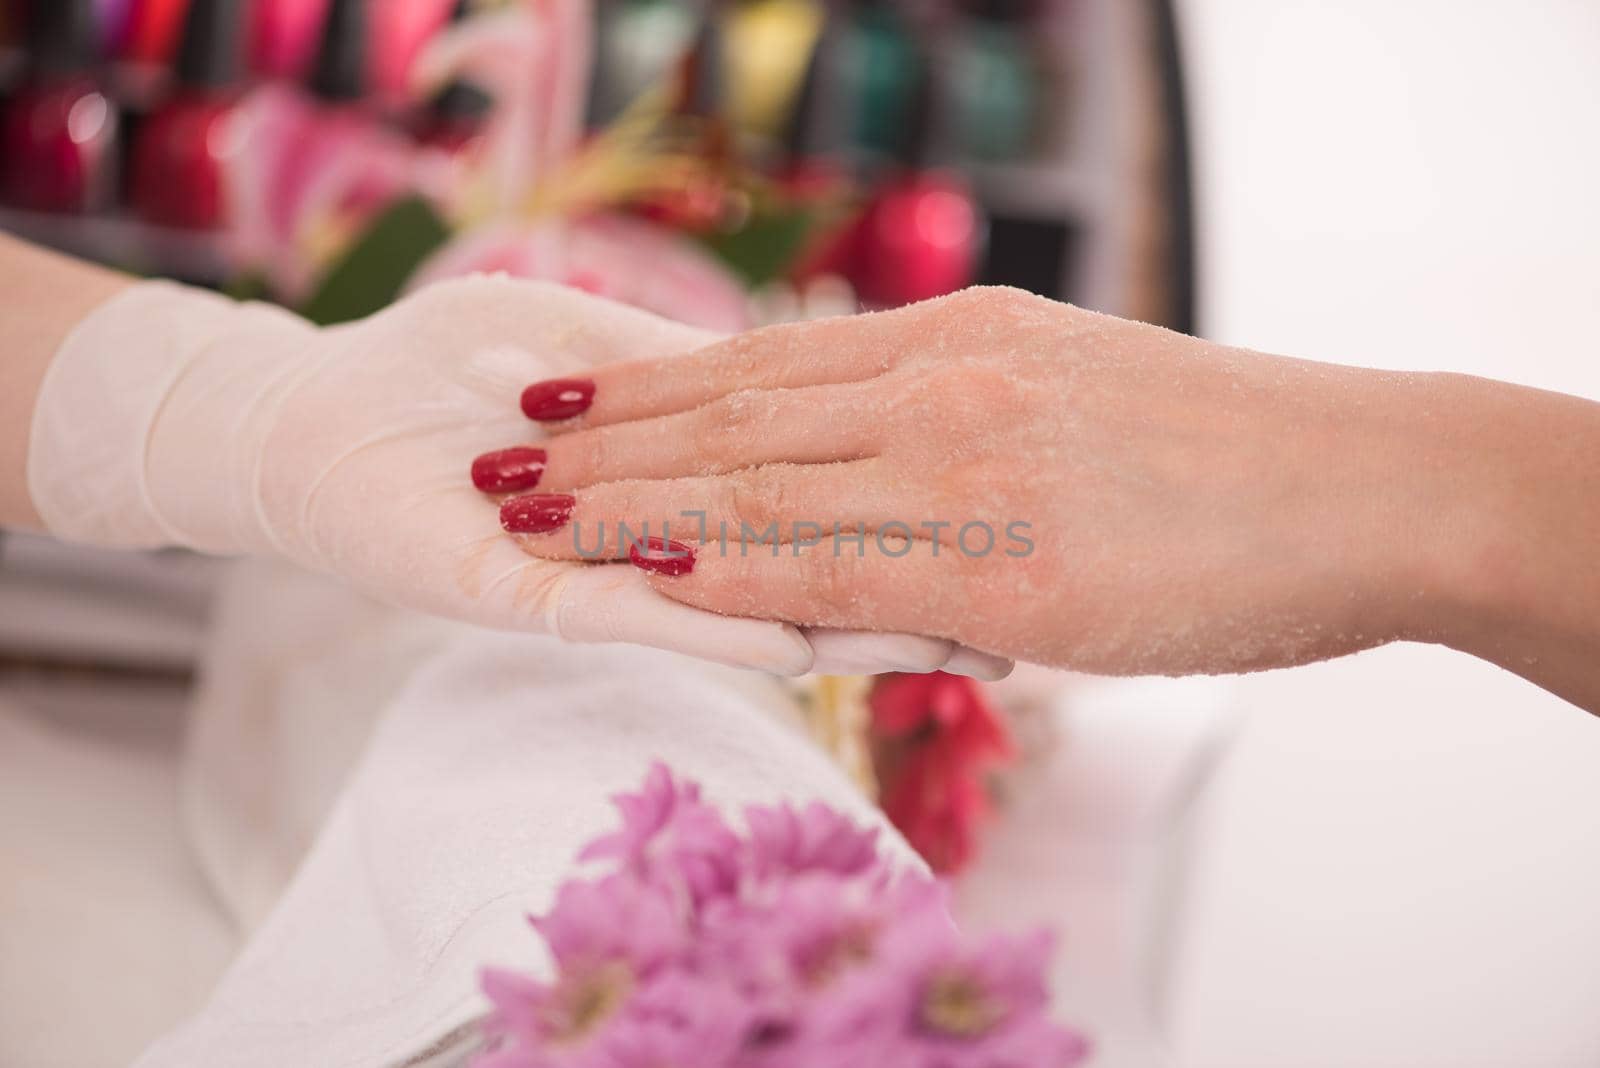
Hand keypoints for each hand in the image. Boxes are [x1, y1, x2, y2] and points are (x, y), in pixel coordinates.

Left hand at [26, 276, 1007, 676]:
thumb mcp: (596, 344)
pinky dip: (720, 630)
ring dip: (854, 635)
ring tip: (962, 653)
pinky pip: (638, 620)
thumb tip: (801, 378)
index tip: (1016, 517)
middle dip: (915, 593)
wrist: (312, 412)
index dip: (917, 506)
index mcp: (687, 477)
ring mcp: (607, 581)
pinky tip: (806, 650)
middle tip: (1026, 617)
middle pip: (812, 566)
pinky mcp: (536, 601)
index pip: (825, 491)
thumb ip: (689, 373)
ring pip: (747, 609)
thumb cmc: (447, 366)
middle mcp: (663, 546)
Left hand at [499, 286, 1588, 688]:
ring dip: (627, 502)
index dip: (652, 382)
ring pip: (755, 480)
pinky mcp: (1003, 565)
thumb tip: (910, 457)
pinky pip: (828, 565)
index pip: (769, 358)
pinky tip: (636, 580)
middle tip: (498, 450)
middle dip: (606, 436)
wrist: (1361, 483)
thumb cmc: (1230, 453)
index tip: (567, 395)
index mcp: (963, 337)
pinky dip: (719, 571)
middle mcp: (945, 381)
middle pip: (734, 408)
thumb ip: (976, 415)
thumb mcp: (1080, 389)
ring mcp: (967, 466)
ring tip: (521, 517)